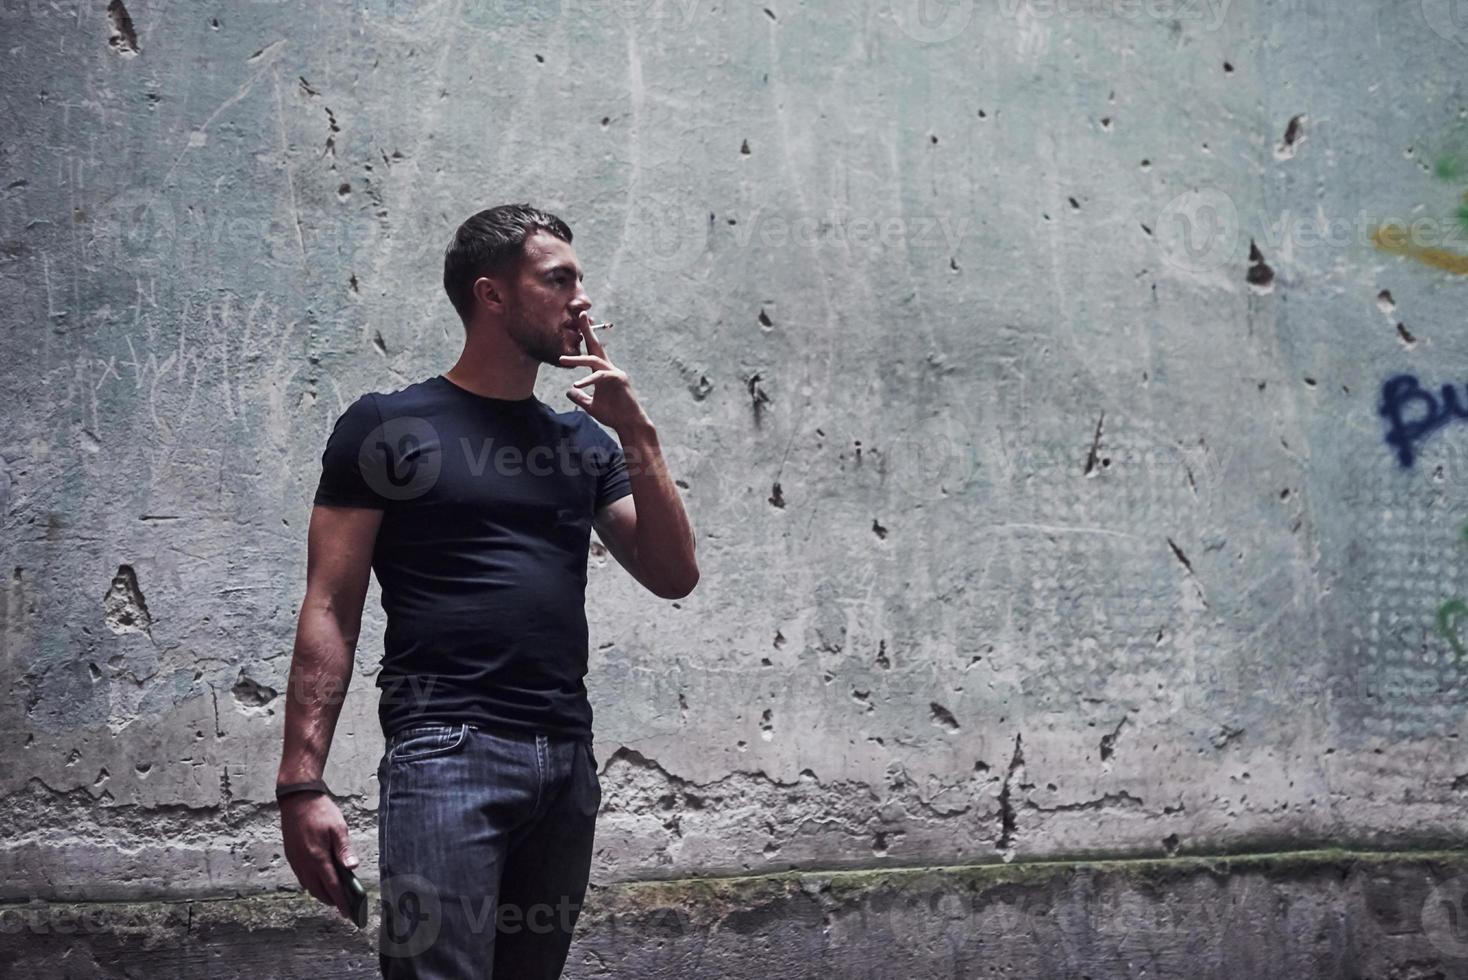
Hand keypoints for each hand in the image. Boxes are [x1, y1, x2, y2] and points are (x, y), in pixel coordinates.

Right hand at [280, 791, 358, 921]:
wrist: (297, 800)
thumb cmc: (320, 811)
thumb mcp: (338, 827)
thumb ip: (344, 850)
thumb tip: (352, 868)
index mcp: (318, 857)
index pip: (331, 886)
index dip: (340, 901)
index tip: (347, 912)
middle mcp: (304, 863)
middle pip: (318, 890)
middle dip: (331, 900)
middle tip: (343, 905)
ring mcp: (296, 860)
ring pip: (308, 886)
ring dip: (320, 893)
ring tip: (333, 895)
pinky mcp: (291, 856)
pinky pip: (301, 877)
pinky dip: (311, 884)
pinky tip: (319, 881)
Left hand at [559, 311, 649, 432]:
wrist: (629, 425)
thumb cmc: (613, 415)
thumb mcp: (591, 406)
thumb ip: (580, 398)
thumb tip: (569, 391)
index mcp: (603, 373)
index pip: (592, 352)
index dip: (586, 337)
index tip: (580, 321)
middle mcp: (609, 369)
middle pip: (597, 346)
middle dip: (588, 331)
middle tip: (579, 315)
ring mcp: (615, 373)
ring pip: (595, 360)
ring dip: (577, 359)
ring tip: (562, 360)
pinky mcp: (619, 380)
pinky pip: (600, 377)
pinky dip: (588, 380)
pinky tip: (577, 385)